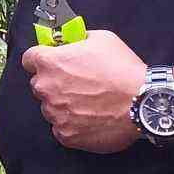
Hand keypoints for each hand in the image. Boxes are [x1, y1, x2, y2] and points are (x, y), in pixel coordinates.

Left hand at [21, 30, 146, 152]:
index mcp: (50, 62)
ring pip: (50, 108)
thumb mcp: (101, 39)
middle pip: (40, 85)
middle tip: (78, 84)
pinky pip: (61, 128)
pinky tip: (91, 118)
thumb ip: (78, 39)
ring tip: (89, 103)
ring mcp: (55, 113)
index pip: (29, 59)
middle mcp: (46, 88)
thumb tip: (71, 40)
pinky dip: (72, 125)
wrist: (144, 102)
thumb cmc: (124, 69)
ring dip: (63, 105)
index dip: (41, 59)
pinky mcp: (66, 134)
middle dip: (54, 83)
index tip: (51, 62)